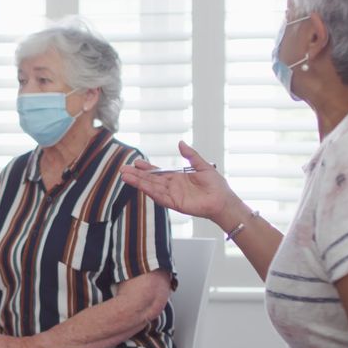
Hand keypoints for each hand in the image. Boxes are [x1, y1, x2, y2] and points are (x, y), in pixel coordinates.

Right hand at [119, 141, 236, 221]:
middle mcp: (172, 186)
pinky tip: (140, 187)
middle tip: (123, 169)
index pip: (158, 172)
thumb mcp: (202, 165)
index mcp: (177, 177)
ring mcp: (172, 195)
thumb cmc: (216, 185)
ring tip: (125, 177)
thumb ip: (190, 155)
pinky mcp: (175, 204)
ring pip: (152, 188)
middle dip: (137, 175)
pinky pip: (160, 197)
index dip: (147, 168)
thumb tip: (180, 143)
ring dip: (139, 183)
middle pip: (151, 180)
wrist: (223, 200)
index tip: (136, 162)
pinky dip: (150, 192)